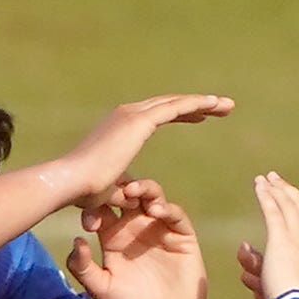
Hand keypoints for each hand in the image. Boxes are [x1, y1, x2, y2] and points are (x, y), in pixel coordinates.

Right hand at [49, 95, 233, 207]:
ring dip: (204, 103)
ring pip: (176, 102)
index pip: (154, 114)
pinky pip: (177, 108)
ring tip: (228, 106)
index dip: (179, 114)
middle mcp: (125, 114)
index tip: (198, 118)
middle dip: (196, 105)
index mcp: (118, 126)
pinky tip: (217, 106)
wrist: (71, 182)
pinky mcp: (140, 121)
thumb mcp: (108, 187)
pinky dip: (198, 104)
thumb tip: (127, 196)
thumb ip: (121, 186)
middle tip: (220, 107)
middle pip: (168, 104)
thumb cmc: (82, 192)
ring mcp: (132, 114)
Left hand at [66, 179, 207, 298]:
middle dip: (117, 186)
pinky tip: (154, 211)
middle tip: (110, 190)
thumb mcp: (102, 289)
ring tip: (131, 191)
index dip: (93, 207)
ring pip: (150, 195)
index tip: (89, 220)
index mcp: (112, 235)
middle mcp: (134, 226)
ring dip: (142, 188)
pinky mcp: (181, 233)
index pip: (100, 208)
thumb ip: (84, 268)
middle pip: (125, 193)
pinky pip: (174, 214)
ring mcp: (158, 226)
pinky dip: (166, 208)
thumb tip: (76, 240)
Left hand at [250, 172, 298, 298]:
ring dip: (276, 189)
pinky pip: (273, 211)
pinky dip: (266, 196)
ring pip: (288, 205)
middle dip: (289, 193)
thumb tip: (276, 278)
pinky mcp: (282, 238)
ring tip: (266, 179)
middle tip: (277, 180)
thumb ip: (287, 277)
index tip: (295, 199)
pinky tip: (259, 186)